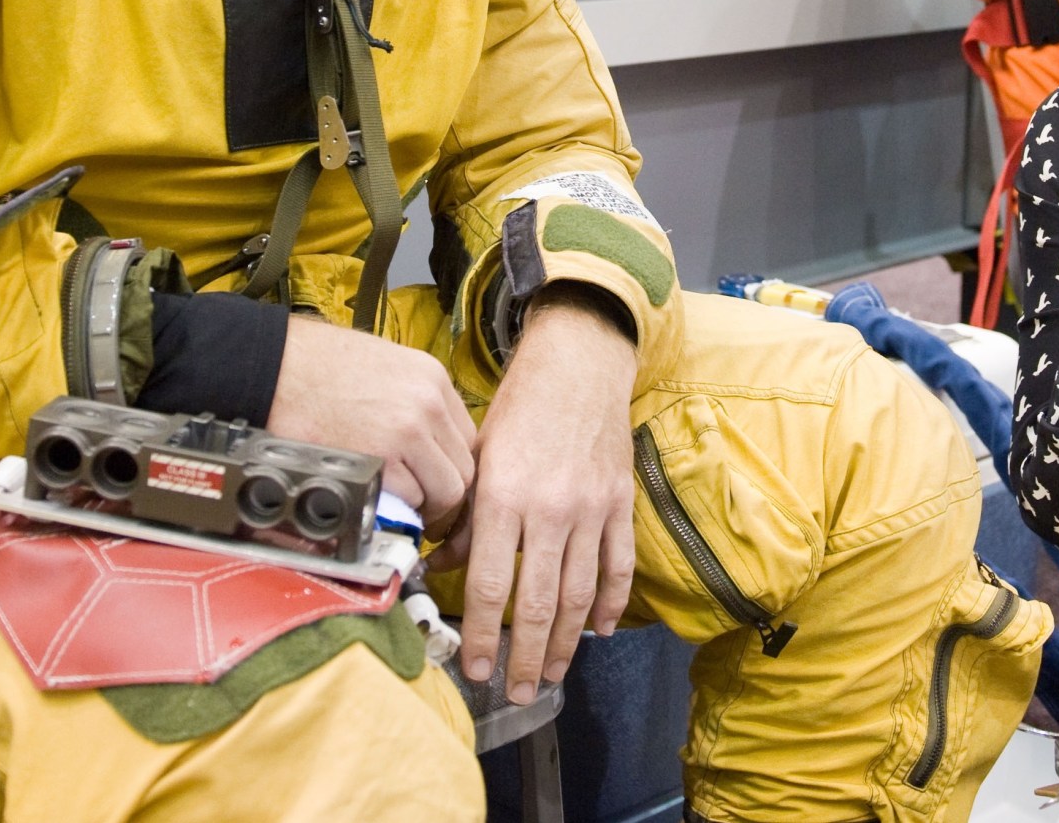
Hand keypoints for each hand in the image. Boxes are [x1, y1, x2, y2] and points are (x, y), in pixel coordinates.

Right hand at [267, 317, 476, 527]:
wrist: (274, 365)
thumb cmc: (317, 364)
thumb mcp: (386, 366)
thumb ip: (416, 401)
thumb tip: (429, 444)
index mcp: (432, 378)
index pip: (468, 439)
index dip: (451, 466)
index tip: (436, 480)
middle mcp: (427, 403)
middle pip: (464, 469)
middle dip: (444, 495)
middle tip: (422, 506)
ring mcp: (407, 432)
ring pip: (445, 491)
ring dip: (423, 505)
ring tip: (399, 504)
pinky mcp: (380, 460)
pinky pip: (410, 501)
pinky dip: (397, 508)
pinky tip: (378, 499)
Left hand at [440, 293, 637, 704]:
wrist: (577, 366)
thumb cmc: (519, 407)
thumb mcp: (476, 455)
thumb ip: (461, 514)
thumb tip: (440, 563)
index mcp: (503, 495)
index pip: (488, 584)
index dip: (479, 634)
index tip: (473, 667)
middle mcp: (548, 508)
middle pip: (537, 603)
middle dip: (526, 656)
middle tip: (517, 691)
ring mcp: (590, 509)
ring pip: (579, 596)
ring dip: (566, 645)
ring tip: (553, 674)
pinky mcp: (619, 505)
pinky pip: (617, 567)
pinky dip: (610, 604)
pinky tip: (597, 631)